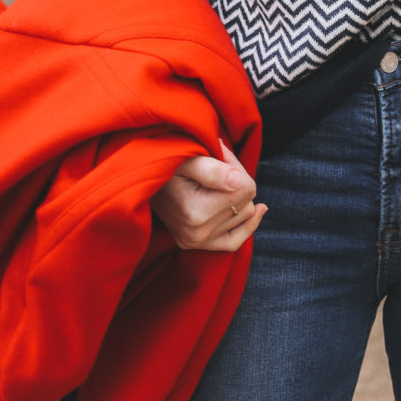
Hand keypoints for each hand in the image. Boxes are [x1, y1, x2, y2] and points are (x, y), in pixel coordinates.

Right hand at [152, 139, 266, 251]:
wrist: (141, 175)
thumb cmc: (168, 160)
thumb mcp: (187, 157)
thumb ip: (212, 169)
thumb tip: (238, 184)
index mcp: (196, 212)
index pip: (246, 188)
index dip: (237, 168)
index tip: (220, 157)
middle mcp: (196, 233)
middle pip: (246, 202)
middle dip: (238, 181)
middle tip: (216, 166)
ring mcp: (195, 241)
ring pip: (244, 216)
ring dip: (237, 197)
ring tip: (215, 181)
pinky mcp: (194, 244)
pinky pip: (233, 241)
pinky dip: (248, 226)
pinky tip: (259, 210)